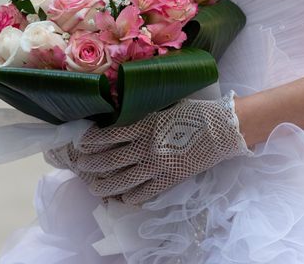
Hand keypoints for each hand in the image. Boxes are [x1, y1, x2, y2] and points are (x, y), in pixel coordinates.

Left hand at [44, 91, 252, 204]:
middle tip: (81, 164)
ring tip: (94, 187)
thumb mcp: (164, 107)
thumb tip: (123, 119)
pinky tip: (123, 197)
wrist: (222, 129)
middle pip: (111, 159)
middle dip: (92, 163)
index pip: (110, 135)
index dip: (92, 140)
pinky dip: (131, 197)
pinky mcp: (170, 179)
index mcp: (146, 125)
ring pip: (123, 180)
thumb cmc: (195, 113)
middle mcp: (147, 147)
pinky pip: (145, 192)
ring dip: (105, 185)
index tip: (81, 142)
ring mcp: (158, 166)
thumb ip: (144, 116)